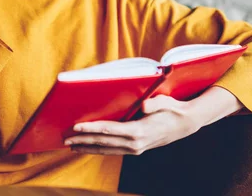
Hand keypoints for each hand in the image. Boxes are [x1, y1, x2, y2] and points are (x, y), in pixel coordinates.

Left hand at [64, 95, 200, 155]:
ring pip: (106, 149)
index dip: (90, 129)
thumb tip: (143, 105)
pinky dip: (99, 149)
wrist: (186, 123)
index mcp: (138, 131)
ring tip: (72, 146)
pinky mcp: (136, 149)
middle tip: (65, 139)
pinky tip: (90, 148)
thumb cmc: (173, 109)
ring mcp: (135, 149)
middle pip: (103, 142)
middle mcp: (135, 143)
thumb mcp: (165, 102)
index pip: (108, 130)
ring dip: (88, 148)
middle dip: (83, 141)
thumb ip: (154, 105)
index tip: (75, 128)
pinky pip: (113, 150)